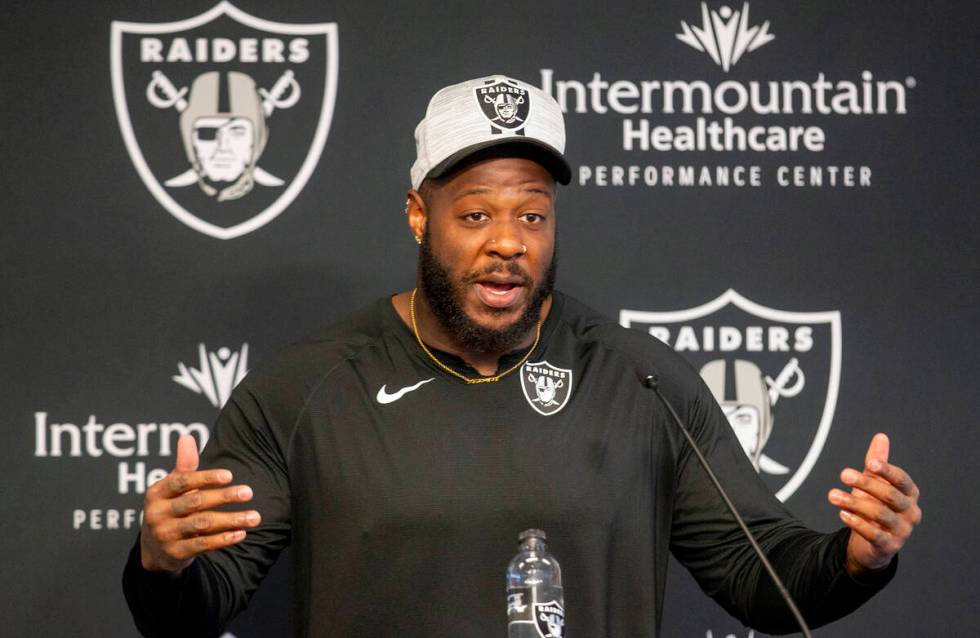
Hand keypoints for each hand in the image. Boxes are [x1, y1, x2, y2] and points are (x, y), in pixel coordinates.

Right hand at [140, 434, 260, 572]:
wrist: (154, 550)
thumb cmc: (170, 509)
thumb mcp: (172, 488)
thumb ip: (184, 466)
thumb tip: (187, 437)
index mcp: (157, 493)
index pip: (182, 481)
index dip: (205, 478)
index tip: (230, 475)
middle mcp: (157, 513)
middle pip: (195, 502)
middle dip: (224, 497)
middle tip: (248, 492)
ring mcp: (165, 535)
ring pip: (202, 524)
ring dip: (231, 520)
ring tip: (254, 516)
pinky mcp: (175, 553)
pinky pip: (202, 545)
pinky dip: (223, 539)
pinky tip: (241, 533)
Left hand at [828, 433, 921, 576]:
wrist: (872, 543)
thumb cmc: (876, 507)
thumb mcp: (875, 483)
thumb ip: (877, 463)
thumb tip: (880, 437)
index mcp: (910, 494)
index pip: (902, 480)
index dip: (887, 471)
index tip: (870, 463)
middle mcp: (910, 512)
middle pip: (890, 496)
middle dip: (866, 484)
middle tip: (844, 474)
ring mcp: (902, 531)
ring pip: (880, 515)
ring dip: (854, 503)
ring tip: (833, 495)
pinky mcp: (889, 547)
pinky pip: (874, 535)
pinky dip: (857, 523)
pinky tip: (843, 514)